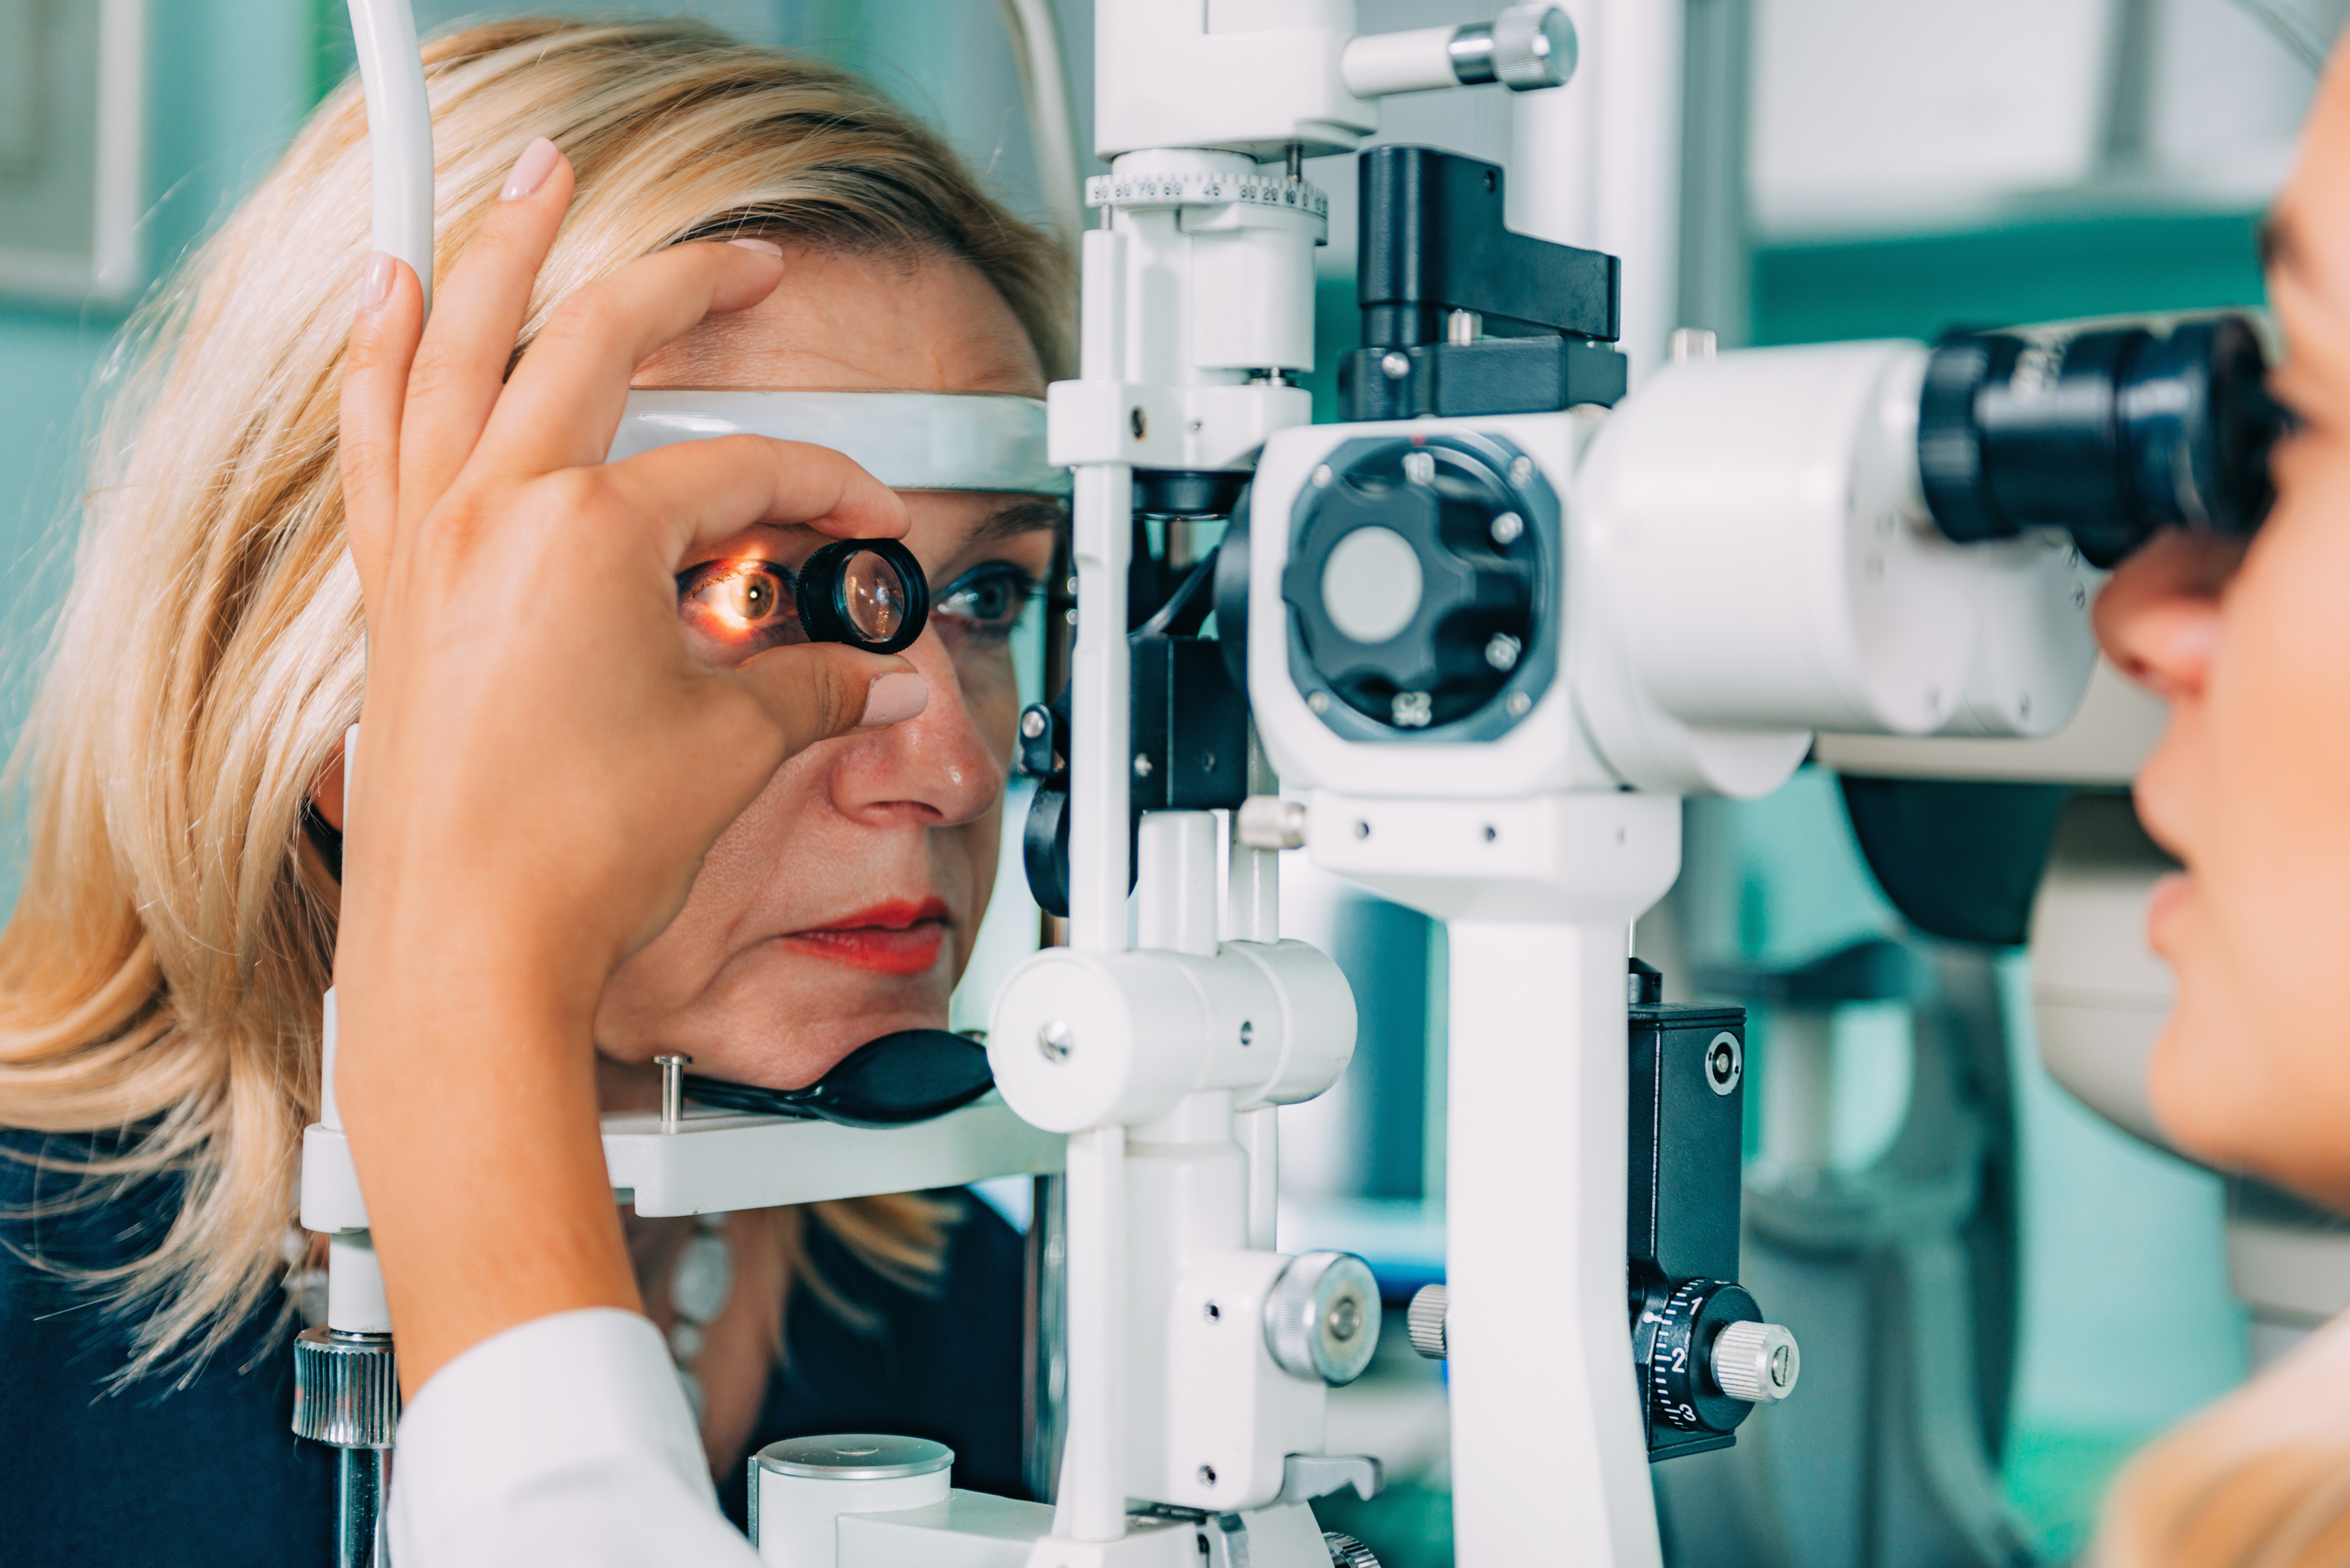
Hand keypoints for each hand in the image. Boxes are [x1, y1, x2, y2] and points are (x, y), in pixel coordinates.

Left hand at [331, 137, 923, 1389]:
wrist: (471, 949)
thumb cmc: (581, 855)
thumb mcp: (734, 747)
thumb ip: (811, 684)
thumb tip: (864, 673)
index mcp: (589, 532)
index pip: (744, 474)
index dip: (829, 493)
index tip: (869, 532)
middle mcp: (494, 509)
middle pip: (600, 339)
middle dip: (688, 287)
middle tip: (745, 261)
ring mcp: (429, 539)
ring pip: (456, 344)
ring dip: (498, 250)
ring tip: (527, 180)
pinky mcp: (396, 585)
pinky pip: (376, 430)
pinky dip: (382, 353)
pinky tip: (389, 299)